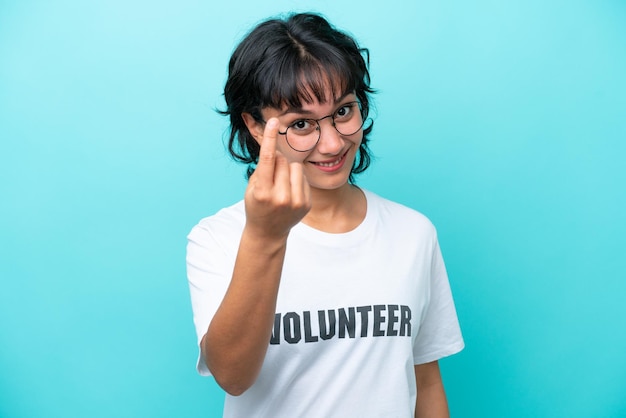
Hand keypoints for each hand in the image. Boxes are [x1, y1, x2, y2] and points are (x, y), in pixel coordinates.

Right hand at [244, 118, 311, 239]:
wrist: (268, 232)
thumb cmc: (257, 204)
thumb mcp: (253, 186)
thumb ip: (263, 166)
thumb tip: (275, 145)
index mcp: (262, 192)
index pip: (267, 159)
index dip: (269, 138)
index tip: (273, 122)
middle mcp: (280, 197)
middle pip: (283, 160)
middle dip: (276, 162)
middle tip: (271, 176)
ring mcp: (296, 202)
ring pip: (296, 166)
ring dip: (288, 169)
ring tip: (281, 184)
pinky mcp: (306, 204)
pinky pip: (304, 177)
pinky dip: (296, 179)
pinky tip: (290, 191)